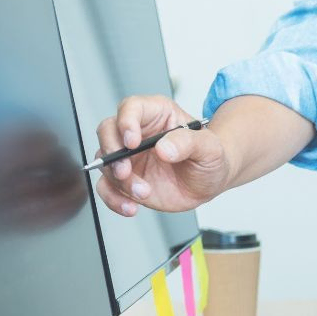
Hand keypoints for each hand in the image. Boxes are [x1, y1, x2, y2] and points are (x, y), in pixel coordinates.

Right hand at [94, 94, 229, 215]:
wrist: (211, 181)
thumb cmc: (210, 156)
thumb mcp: (209, 146)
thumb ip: (188, 143)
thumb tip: (164, 149)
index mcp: (156, 114)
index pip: (131, 108)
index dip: (126, 122)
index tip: (132, 141)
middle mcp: (138, 133)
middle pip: (108, 132)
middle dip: (112, 152)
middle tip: (125, 171)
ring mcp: (130, 157)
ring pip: (106, 162)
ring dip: (118, 180)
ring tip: (142, 193)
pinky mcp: (128, 181)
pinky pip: (108, 188)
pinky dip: (114, 199)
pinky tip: (130, 207)